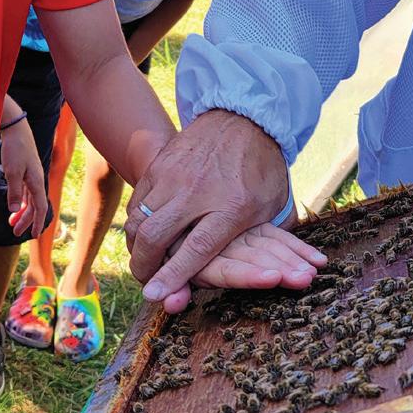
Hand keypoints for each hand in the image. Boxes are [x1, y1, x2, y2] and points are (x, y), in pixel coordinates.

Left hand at [0, 117, 48, 238]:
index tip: (32, 235)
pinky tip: (14, 205)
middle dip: (26, 220)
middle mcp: (36, 180)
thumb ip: (13, 192)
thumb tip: (14, 210)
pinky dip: (20, 201)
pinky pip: (25, 191)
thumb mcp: (12, 172)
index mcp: (36, 182)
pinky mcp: (25, 171)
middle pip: (35, 205)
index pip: (40, 207)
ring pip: (30, 199)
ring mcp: (31, 176)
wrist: (16, 128)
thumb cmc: (15, 149)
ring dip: (22, 211)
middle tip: (15, 232)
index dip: (37, 222)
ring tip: (12, 222)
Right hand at [127, 110, 321, 312]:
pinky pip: (138, 202)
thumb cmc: (264, 168)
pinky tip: (143, 234)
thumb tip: (275, 274)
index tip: (154, 296)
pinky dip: (137, 223)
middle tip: (147, 283)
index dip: (173, 276)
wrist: (245, 116)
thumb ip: (270, 240)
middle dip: (145, 267)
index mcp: (232, 207)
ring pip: (140, 220)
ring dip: (137, 247)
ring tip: (144, 262)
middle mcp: (197, 192)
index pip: (196, 250)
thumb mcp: (273, 205)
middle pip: (157, 237)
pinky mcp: (161, 165)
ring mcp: (175, 176)